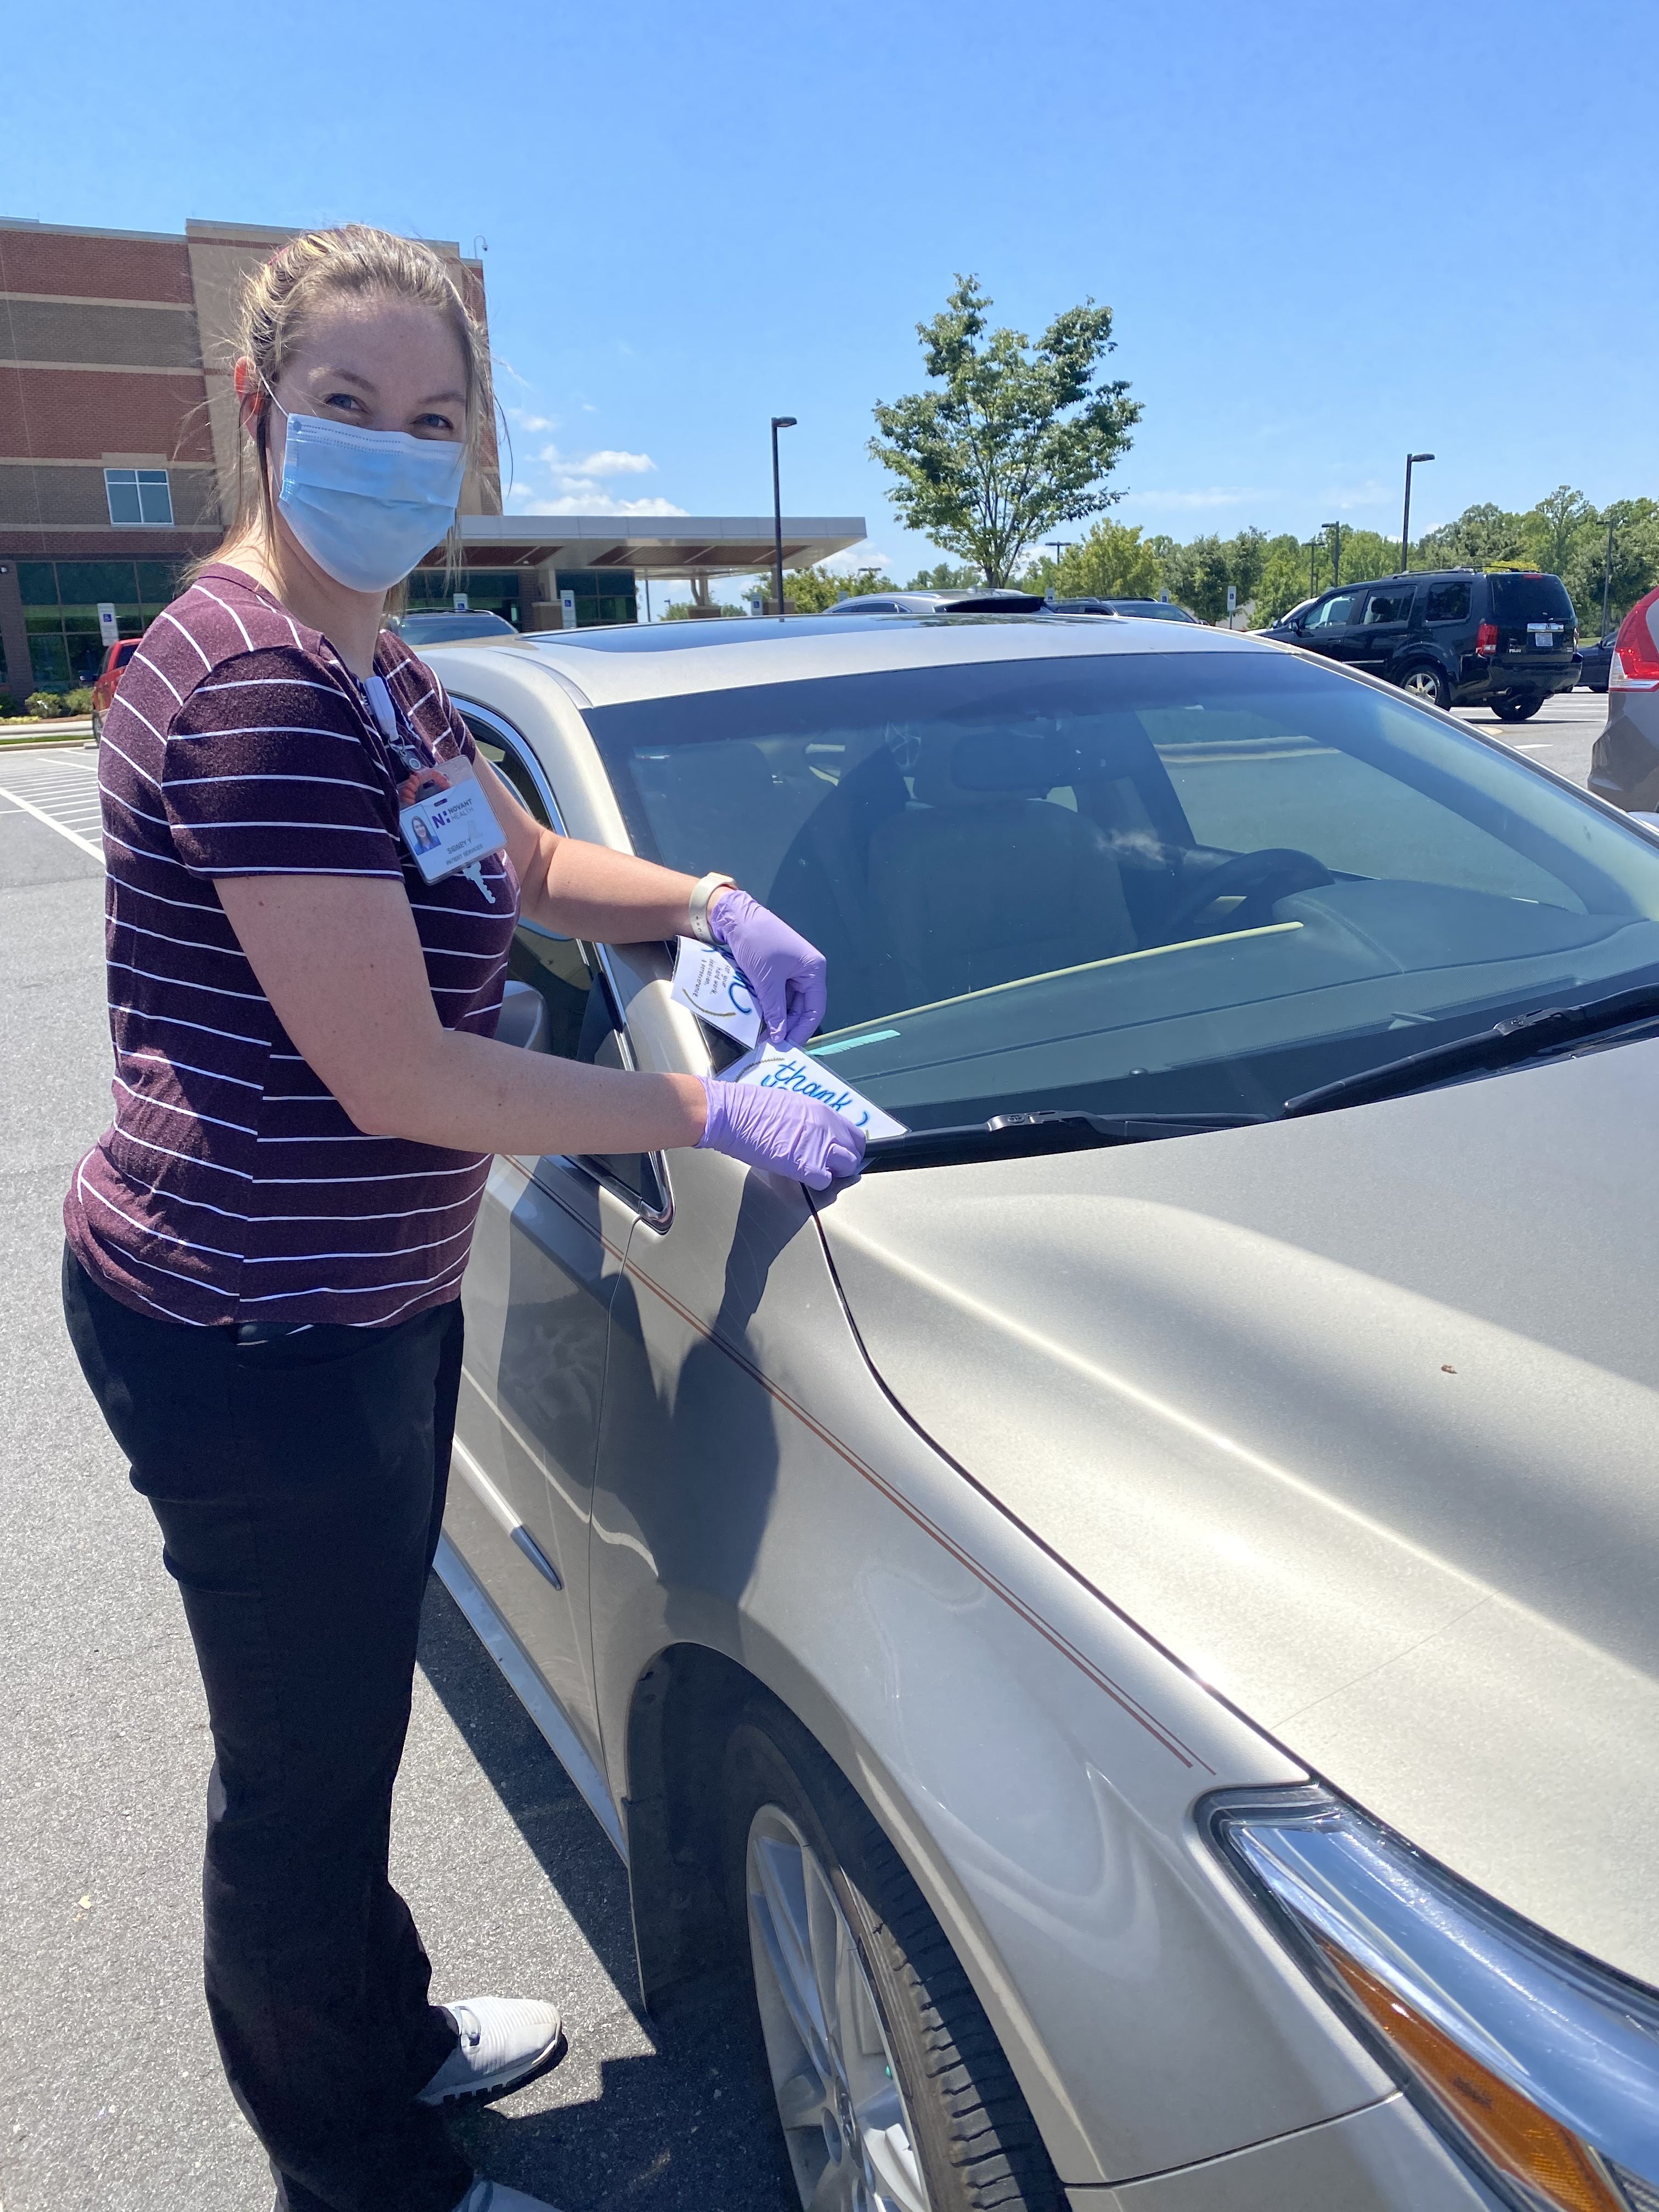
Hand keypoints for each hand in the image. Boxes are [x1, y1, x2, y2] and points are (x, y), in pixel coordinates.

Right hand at [696, 1077, 863, 1189]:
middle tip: (828, 1168)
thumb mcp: (792, 1106)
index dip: (849, 1148)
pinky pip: (824, 1181)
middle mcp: (828, 1128)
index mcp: (824, 1112)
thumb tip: (817, 1136)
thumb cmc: (752, 1108)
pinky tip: (801, 1177)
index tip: (840, 1154)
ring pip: (845, 1168)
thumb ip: (811, 1122)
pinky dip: (816, 1183)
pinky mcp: (806, 1165)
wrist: (733, 1114)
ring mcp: (820, 1146)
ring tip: (813, 1172)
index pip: (855, 1135)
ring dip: (833, 1174)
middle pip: (854, 1153)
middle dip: (844, 1164)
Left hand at [709, 889, 826, 1044]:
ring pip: (789, 1003)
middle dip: (789, 1026)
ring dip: (778, 1019)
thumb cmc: (757, 942)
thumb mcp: (766, 980)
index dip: (803, 1029)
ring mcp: (792, 971)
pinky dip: (770, 1008)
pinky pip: (778, 995)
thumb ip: (775, 1009)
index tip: (788, 1046)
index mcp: (813, 970)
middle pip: (803, 1008)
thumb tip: (780, 1036)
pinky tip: (760, 1021)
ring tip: (764, 1036)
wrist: (735, 917)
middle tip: (773, 1045)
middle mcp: (806, 972)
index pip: (815, 1008)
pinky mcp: (776, 971)